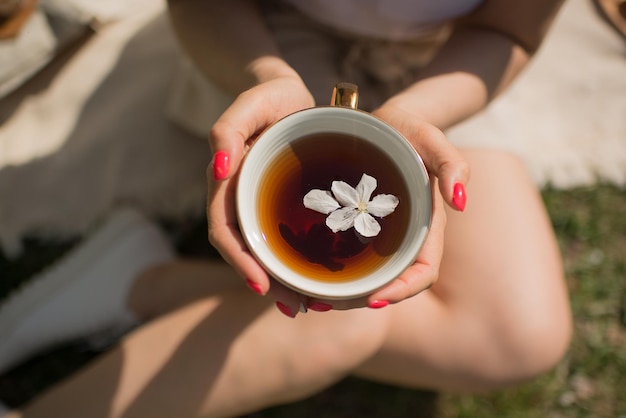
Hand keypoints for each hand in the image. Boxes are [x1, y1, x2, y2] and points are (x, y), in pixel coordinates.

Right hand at [206, 75, 315, 313]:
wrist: (286, 94)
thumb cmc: (268, 97)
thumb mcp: (249, 105)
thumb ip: (227, 130)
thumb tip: (218, 167)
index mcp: (226, 185)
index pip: (225, 233)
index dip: (241, 262)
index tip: (262, 286)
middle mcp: (242, 201)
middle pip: (248, 252)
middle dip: (269, 283)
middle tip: (296, 308)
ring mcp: (263, 205)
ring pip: (269, 252)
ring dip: (285, 281)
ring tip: (311, 305)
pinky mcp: (285, 204)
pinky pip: (288, 238)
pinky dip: (300, 260)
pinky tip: (322, 276)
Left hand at [306, 103, 469, 310]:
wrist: (381, 124)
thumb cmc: (409, 131)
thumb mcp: (430, 138)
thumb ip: (452, 163)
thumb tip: (461, 202)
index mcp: (426, 227)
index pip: (422, 272)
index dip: (403, 290)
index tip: (374, 300)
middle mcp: (402, 238)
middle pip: (388, 283)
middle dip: (360, 299)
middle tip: (325, 302)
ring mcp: (376, 236)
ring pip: (363, 276)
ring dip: (340, 293)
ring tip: (309, 296)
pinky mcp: (354, 228)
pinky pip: (344, 256)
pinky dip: (327, 271)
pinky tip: (302, 273)